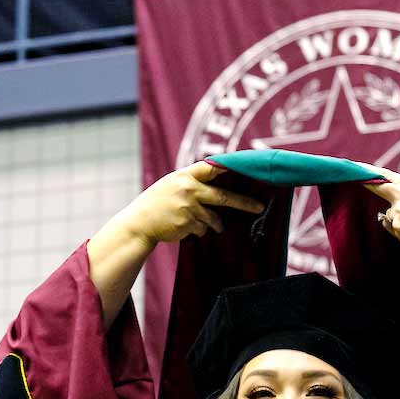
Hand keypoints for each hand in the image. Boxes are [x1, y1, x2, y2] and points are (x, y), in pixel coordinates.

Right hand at [125, 161, 264, 246]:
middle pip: (223, 196)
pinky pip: (202, 229)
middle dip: (243, 203)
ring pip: (212, 218)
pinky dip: (198, 230)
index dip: (229, 168)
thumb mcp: (172, 184)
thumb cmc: (158, 203)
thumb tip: (220, 184)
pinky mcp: (188, 223)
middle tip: (259, 207)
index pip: (211, 168)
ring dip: (212, 224)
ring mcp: (188, 207)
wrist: (140, 222)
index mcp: (185, 175)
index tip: (247, 170)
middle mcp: (188, 189)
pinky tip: (183, 226)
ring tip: (197, 222)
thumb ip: (193, 183)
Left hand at [364, 167, 399, 265]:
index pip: (387, 176)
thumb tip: (383, 214)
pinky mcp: (397, 223)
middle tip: (355, 177)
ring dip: (398, 223)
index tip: (357, 167)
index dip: (370, 172)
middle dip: (368, 183)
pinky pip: (393, 229)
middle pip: (381, 187)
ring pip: (390, 216)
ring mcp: (399, 209)